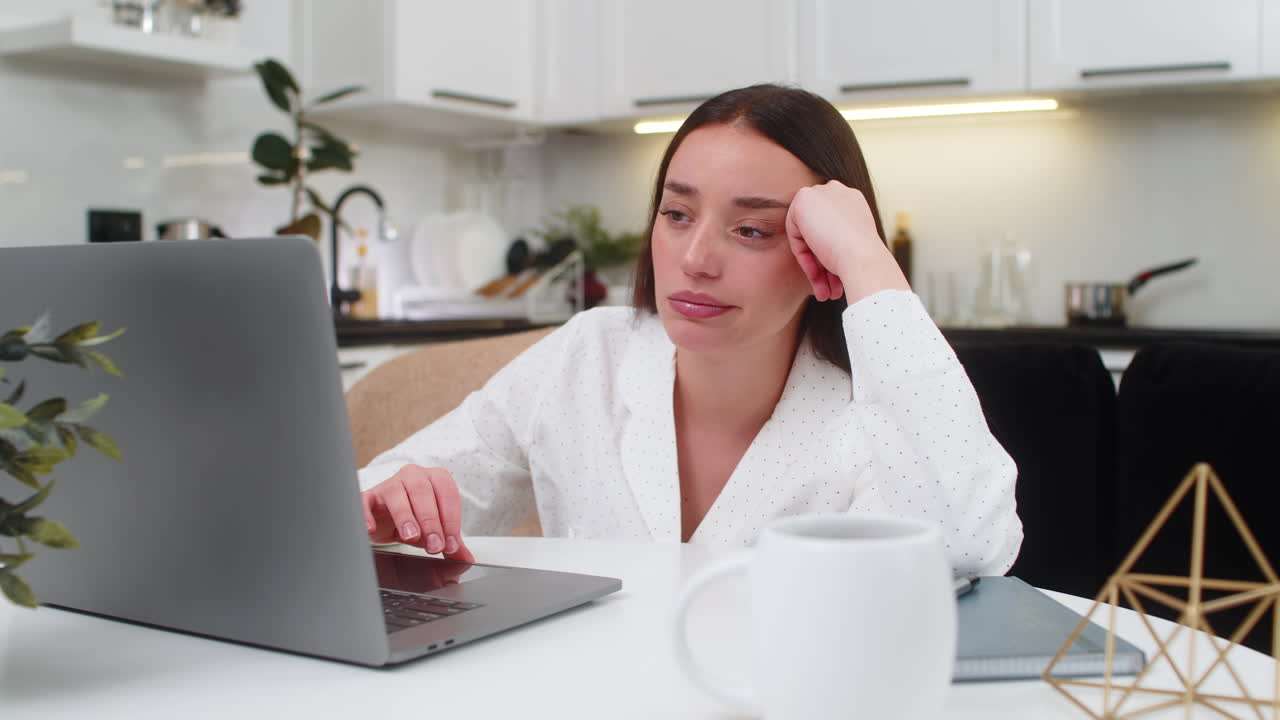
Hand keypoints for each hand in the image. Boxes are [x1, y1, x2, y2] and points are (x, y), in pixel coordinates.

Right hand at [361, 465, 474, 561]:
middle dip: (431, 520)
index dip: (451, 520)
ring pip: (396, 494)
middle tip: (434, 546)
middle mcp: (413, 476)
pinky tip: (372, 529)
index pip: (447, 493)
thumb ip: (450, 543)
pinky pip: (365, 501)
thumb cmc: (414, 519)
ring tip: (411, 537)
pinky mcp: (368, 497)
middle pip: (423, 491)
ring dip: (405, 516)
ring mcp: (389, 484)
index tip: (451, 544)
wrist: (384, 519)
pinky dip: (367, 514)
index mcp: (435, 479)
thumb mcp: (434, 531)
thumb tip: (466, 560)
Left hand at [786, 180, 908, 302]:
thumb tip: (822, 256)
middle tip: (830, 290)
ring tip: (825, 294)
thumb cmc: (864, 260)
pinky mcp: (804, 199)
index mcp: (853, 201)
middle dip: (822, 265)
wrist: (863, 259)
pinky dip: (803, 257)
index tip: (837, 278)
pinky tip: (818, 280)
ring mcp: (821, 192)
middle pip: (817, 233)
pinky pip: (795, 234)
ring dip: (816, 269)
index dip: (830, 256)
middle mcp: (839, 192)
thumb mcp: (853, 248)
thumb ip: (836, 244)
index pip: (831, 231)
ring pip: (806, 238)